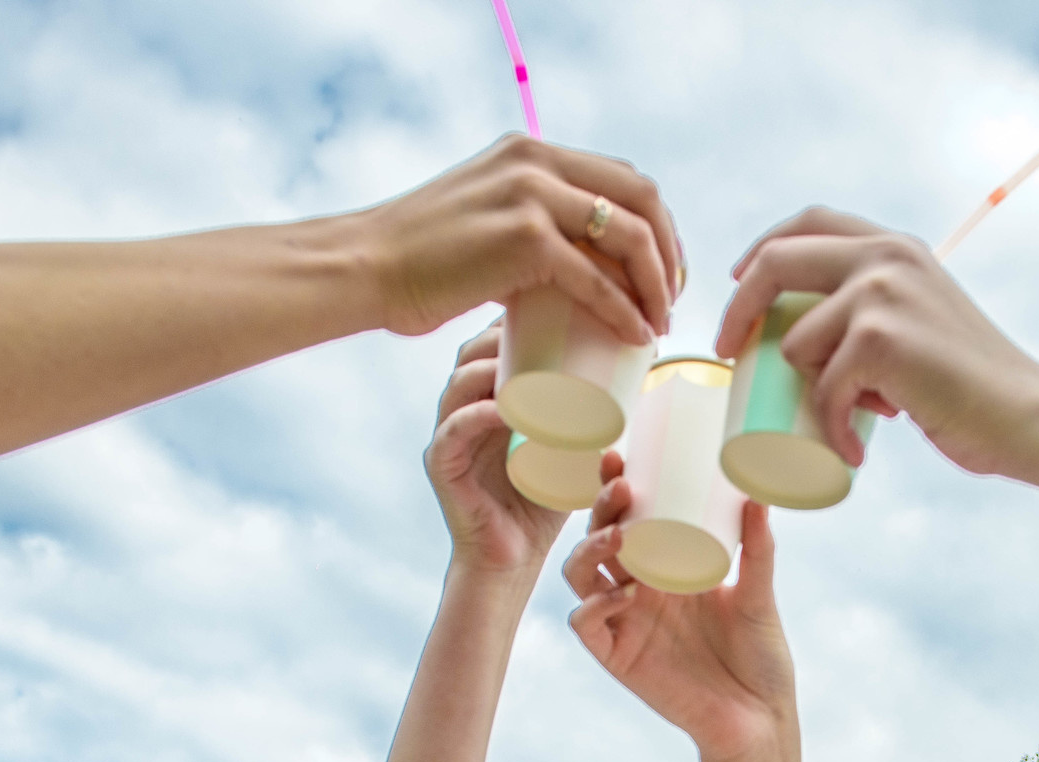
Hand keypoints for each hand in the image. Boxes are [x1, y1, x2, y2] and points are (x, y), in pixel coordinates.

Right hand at [368, 136, 683, 343]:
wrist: (368, 266)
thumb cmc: (420, 255)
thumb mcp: (484, 212)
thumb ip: (528, 219)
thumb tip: (570, 258)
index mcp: (532, 150)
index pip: (624, 176)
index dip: (658, 224)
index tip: (664, 269)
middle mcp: (537, 161)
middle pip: (642, 199)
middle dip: (669, 252)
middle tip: (670, 299)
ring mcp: (531, 196)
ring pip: (629, 236)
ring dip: (657, 283)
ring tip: (658, 322)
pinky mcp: (523, 240)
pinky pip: (597, 280)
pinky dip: (624, 311)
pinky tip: (635, 334)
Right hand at [424, 323, 590, 582]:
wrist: (516, 561)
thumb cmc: (545, 503)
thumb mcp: (571, 448)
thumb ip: (589, 411)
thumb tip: (640, 368)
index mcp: (488, 401)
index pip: (492, 347)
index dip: (514, 321)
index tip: (550, 306)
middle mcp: (461, 412)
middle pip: (469, 356)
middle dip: (498, 335)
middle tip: (537, 328)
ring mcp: (447, 438)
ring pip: (457, 388)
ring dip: (488, 370)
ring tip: (523, 363)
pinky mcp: (442, 468)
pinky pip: (452, 433)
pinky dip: (476, 417)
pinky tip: (501, 409)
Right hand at [563, 484, 794, 761]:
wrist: (760, 720)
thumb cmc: (761, 658)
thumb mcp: (760, 596)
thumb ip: (757, 550)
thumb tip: (758, 495)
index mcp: (666, 566)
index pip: (628, 517)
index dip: (614, 488)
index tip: (620, 456)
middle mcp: (637, 589)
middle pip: (597, 538)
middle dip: (600, 509)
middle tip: (621, 488)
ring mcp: (624, 622)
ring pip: (580, 576)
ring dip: (589, 551)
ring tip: (617, 538)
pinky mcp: (617, 658)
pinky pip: (586, 624)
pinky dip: (594, 606)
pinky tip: (622, 595)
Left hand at [715, 207, 1038, 473]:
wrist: (1023, 414)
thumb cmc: (973, 384)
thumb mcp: (924, 317)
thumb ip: (883, 307)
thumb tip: (812, 337)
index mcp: (895, 246)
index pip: (809, 221)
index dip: (762, 248)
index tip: (739, 281)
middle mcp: (886, 256)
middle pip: (776, 263)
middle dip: (738, 307)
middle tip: (729, 351)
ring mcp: (880, 295)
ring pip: (797, 344)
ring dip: (811, 391)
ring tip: (856, 419)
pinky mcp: (878, 340)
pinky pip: (824, 391)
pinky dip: (831, 431)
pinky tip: (852, 451)